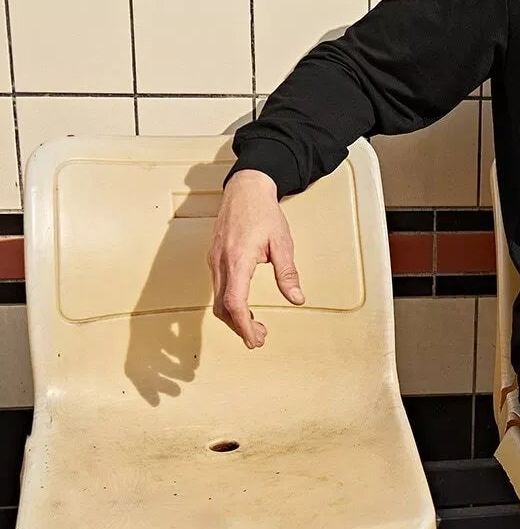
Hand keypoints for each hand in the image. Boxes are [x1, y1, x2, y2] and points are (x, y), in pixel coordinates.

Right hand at [208, 170, 304, 348]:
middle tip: (260, 338)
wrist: (245, 189)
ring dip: (235, 317)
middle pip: (223, 307)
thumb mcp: (282, 243)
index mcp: (237, 259)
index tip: (255, 339)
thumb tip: (296, 298)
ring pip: (218, 300)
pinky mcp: (215, 259)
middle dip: (240, 327)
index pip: (235, 302)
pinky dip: (230, 304)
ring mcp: (215, 261)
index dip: (244, 325)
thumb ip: (287, 273)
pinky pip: (219, 289)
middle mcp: (221, 263)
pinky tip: (245, 308)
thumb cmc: (263, 212)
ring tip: (256, 327)